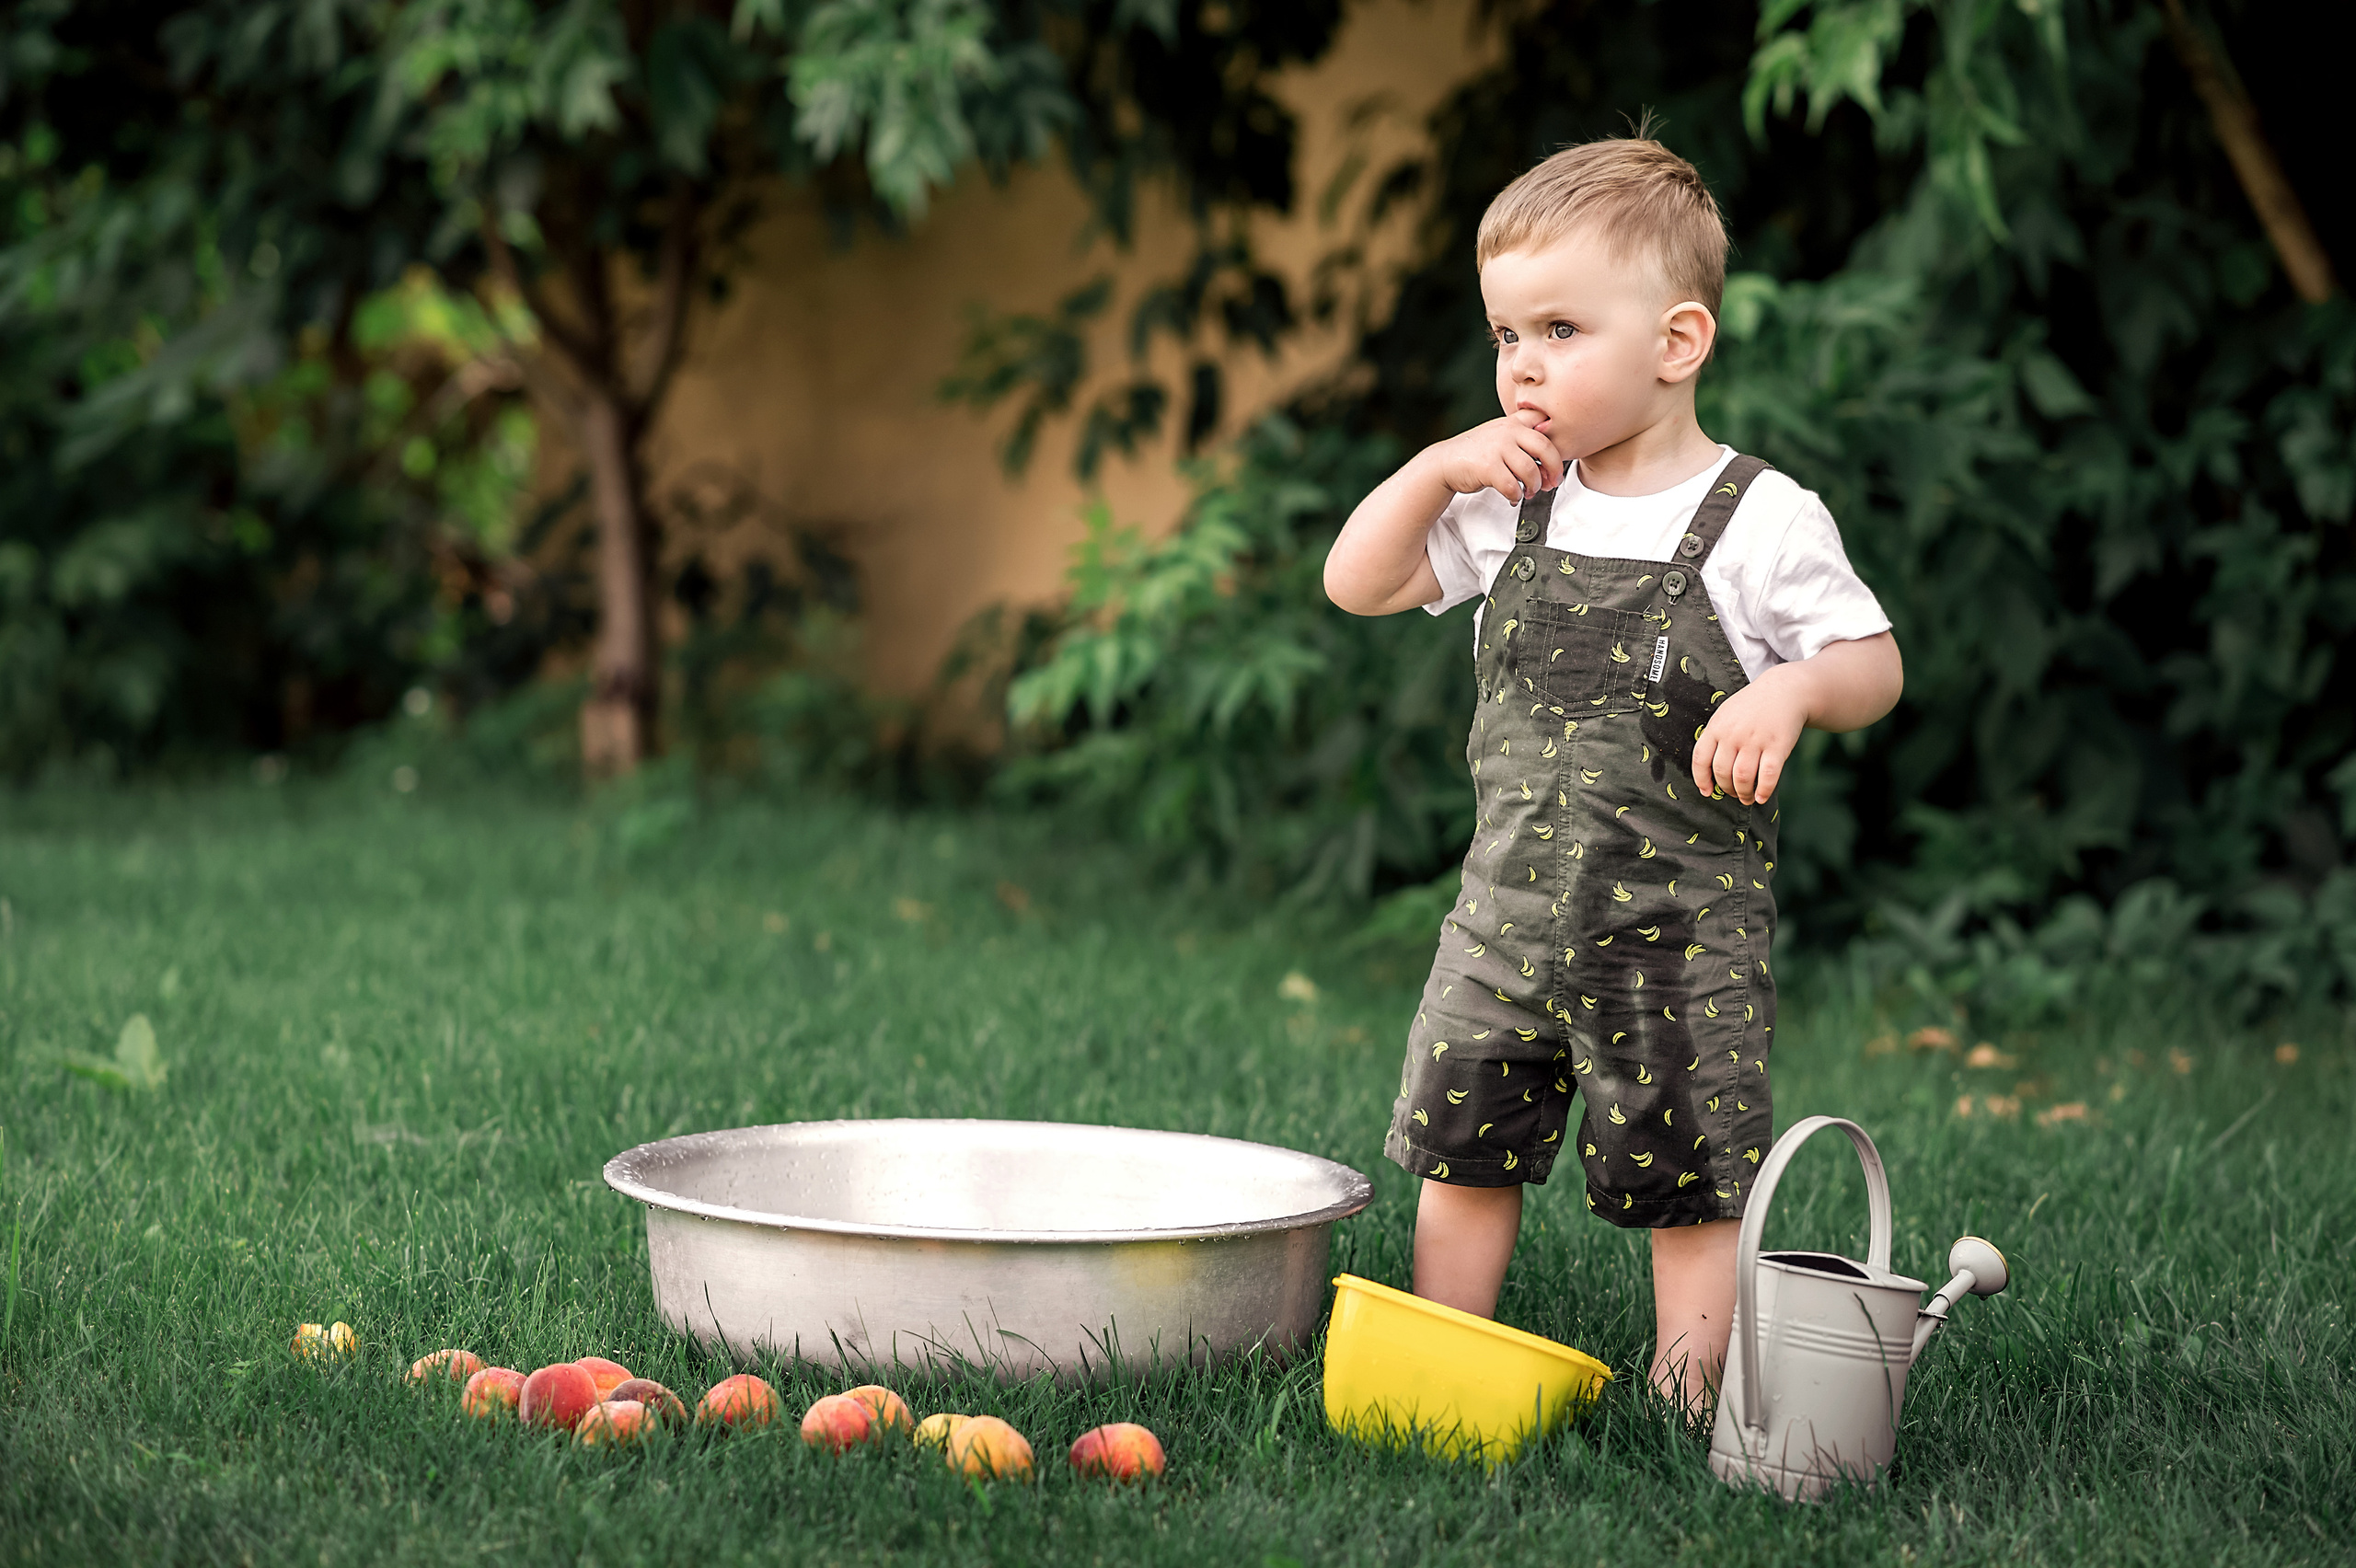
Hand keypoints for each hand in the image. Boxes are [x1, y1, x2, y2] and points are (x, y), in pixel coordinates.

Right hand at [1431, 411, 1562, 504]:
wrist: (1445, 463)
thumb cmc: (1476, 454)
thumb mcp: (1499, 435)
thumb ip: (1522, 439)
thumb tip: (1551, 464)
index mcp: (1513, 422)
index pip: (1543, 420)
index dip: (1555, 437)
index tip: (1554, 455)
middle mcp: (1506, 431)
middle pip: (1545, 448)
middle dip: (1554, 469)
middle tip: (1553, 481)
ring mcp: (1497, 448)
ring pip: (1530, 470)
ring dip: (1534, 486)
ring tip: (1530, 491)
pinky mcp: (1488, 467)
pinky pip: (1512, 486)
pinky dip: (1516, 496)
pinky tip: (1513, 497)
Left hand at [1691, 674, 1805, 805]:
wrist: (1784, 690)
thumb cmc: (1751, 707)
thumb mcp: (1725, 715)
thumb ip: (1715, 738)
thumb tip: (1708, 772)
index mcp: (1717, 727)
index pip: (1700, 759)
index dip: (1702, 780)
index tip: (1707, 792)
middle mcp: (1733, 735)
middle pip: (1722, 772)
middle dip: (1726, 789)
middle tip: (1733, 794)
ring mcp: (1756, 740)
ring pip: (1743, 777)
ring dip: (1743, 793)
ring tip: (1746, 798)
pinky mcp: (1778, 746)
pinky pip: (1768, 775)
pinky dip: (1764, 790)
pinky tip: (1761, 797)